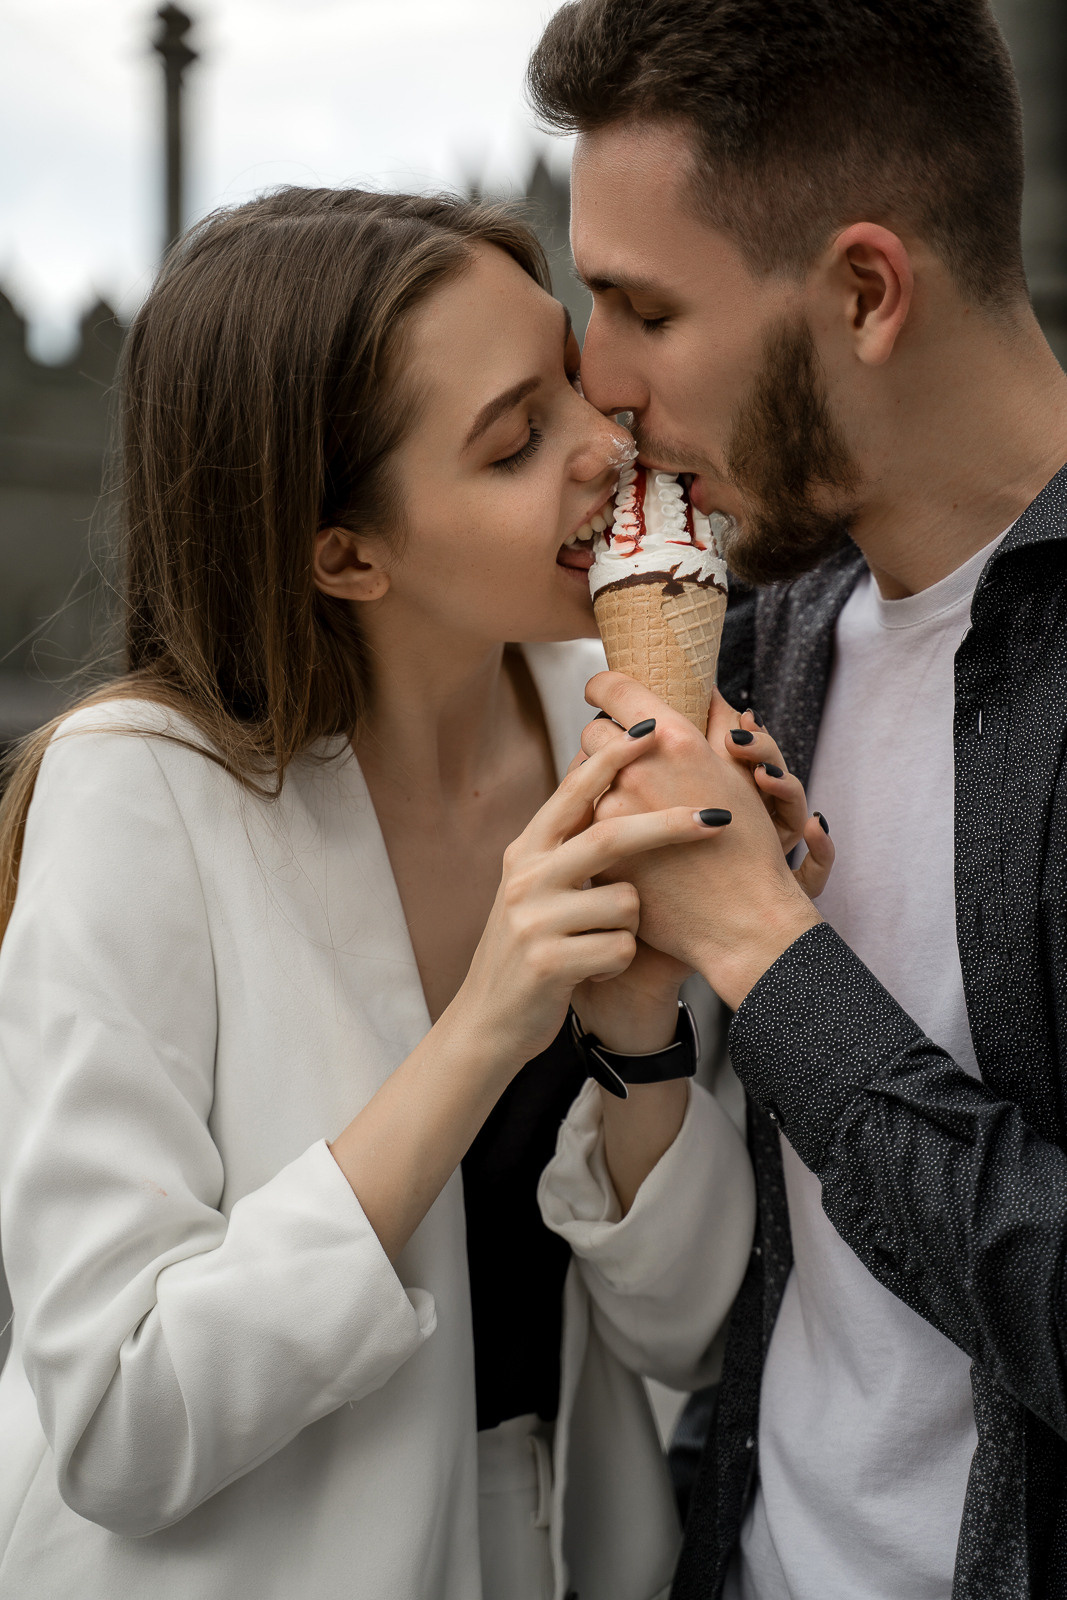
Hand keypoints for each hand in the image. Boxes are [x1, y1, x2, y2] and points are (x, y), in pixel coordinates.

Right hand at [553, 743, 690, 1052]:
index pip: (574, 790)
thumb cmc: (532, 946)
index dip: (614, 757)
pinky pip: (620, 947)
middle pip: (612, 836)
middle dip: (671, 824)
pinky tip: (593, 970)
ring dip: (631, 925)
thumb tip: (598, 775)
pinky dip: (619, 960)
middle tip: (718, 816)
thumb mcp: (537, 886)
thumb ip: (567, 842)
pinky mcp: (549, 962)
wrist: (489, 1020)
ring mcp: (534, 920)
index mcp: (527, 850)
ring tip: (600, 942)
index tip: (652, 727)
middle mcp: (526, 877)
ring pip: (626, 902)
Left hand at [580, 674, 821, 1010]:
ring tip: (625, 800)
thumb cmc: (750, 846)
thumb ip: (717, 724)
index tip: (600, 692)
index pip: (614, 688)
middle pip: (592, 733)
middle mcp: (638, 768)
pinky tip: (618, 837)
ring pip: (581, 780)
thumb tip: (706, 689)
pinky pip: (581, 821)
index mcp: (674, 740)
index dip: (603, 687)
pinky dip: (596, 822)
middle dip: (604, 741)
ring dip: (598, 785)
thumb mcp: (740, 774)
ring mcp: (612, 810)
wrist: (741, 921)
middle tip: (620, 755)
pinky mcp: (598, 850)